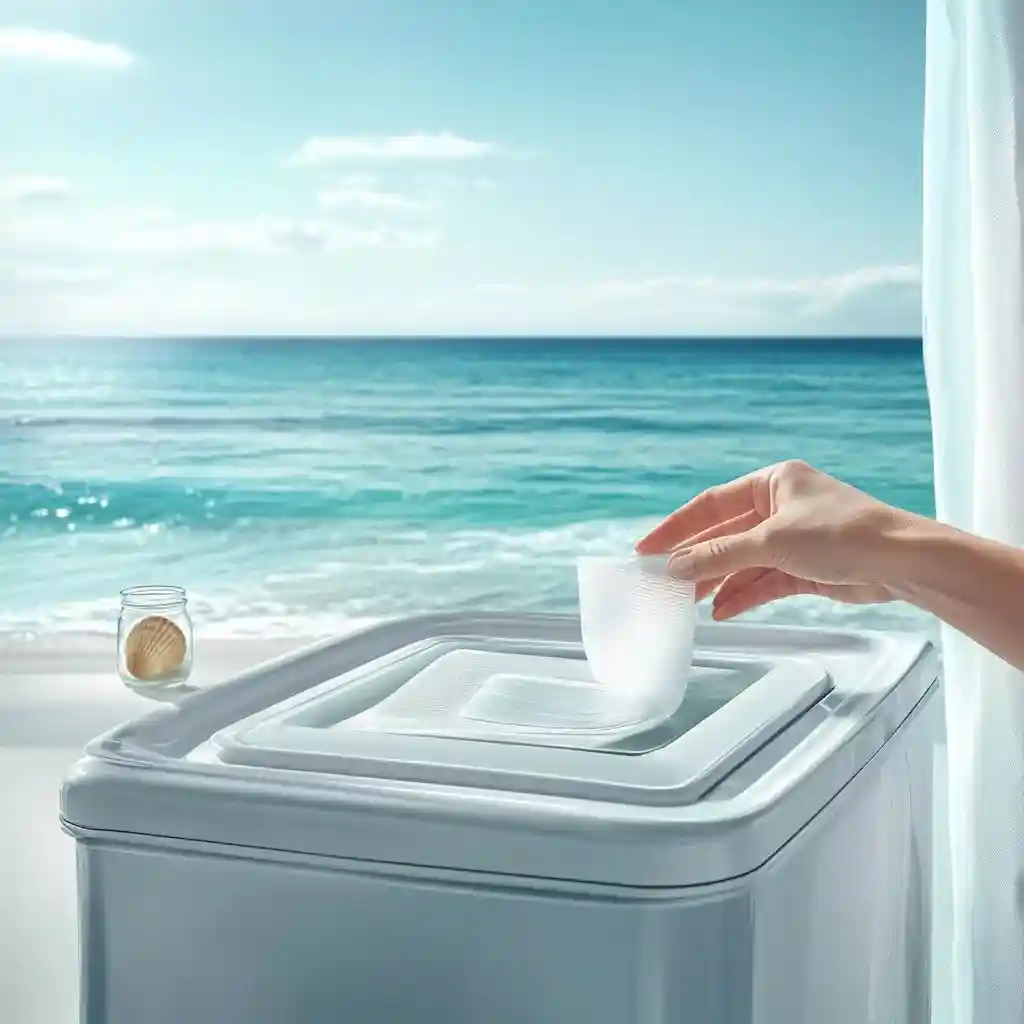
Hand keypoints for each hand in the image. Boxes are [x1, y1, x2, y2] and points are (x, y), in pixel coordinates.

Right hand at [635, 460, 912, 619]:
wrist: (902, 563)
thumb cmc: (842, 534)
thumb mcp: (772, 541)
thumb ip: (720, 554)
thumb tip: (674, 566)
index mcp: (773, 482)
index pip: (712, 503)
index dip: (676, 527)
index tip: (646, 548)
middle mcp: (780, 507)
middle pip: (725, 534)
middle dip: (697, 559)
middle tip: (663, 582)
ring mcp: (792, 538)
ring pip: (743, 561)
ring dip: (718, 581)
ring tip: (689, 603)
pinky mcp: (805, 568)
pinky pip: (763, 581)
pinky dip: (743, 596)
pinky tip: (722, 612)